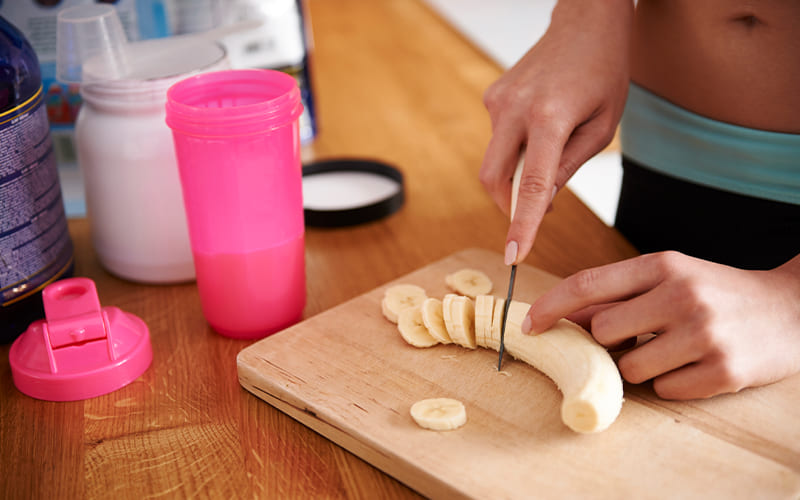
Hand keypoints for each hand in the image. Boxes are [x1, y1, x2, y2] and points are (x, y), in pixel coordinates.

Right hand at [480, 0, 633, 264]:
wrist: (585, 22)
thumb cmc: (603, 72)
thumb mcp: (602, 127)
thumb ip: (569, 167)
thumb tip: (542, 202)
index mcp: (550, 117)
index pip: (532, 186)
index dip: (522, 225)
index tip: (513, 256)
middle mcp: (515, 109)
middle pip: (493, 178)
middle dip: (508, 205)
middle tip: (532, 213)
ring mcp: (498, 101)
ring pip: (495, 160)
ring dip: (517, 173)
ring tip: (551, 150)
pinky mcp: (492, 97)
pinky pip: (498, 139)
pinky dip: (516, 149)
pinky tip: (540, 127)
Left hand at [524, 251, 799, 399]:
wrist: (790, 309)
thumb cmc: (715, 292)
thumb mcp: (668, 277)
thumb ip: (618, 292)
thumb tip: (565, 316)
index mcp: (663, 265)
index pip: (587, 284)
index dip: (550, 307)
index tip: (528, 326)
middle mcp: (682, 295)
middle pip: (603, 331)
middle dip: (610, 341)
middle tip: (637, 336)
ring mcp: (705, 334)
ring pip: (631, 368)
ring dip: (641, 366)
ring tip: (673, 350)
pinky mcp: (724, 372)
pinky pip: (665, 391)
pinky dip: (672, 383)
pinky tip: (695, 365)